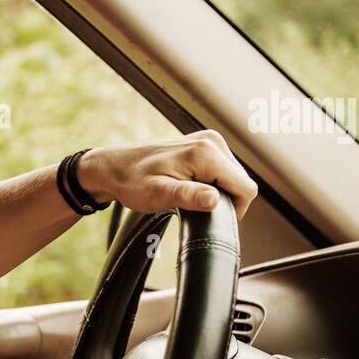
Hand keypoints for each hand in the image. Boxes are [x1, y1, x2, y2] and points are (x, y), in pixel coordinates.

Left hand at [77, 130, 258, 220]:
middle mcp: (212, 141)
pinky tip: (190, 187)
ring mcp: (208, 140)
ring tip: (188, 196)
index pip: (246, 188)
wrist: (113, 167)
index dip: (234, 210)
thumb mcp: (158, 195)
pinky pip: (222, 170)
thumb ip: (189, 197)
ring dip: (217, 191)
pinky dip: (211, 183)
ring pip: (233, 177)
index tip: (210, 218)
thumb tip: (215, 201)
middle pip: (241, 182)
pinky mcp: (204, 144)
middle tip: (193, 207)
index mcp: (206, 153)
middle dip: (224, 200)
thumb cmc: (131, 181)